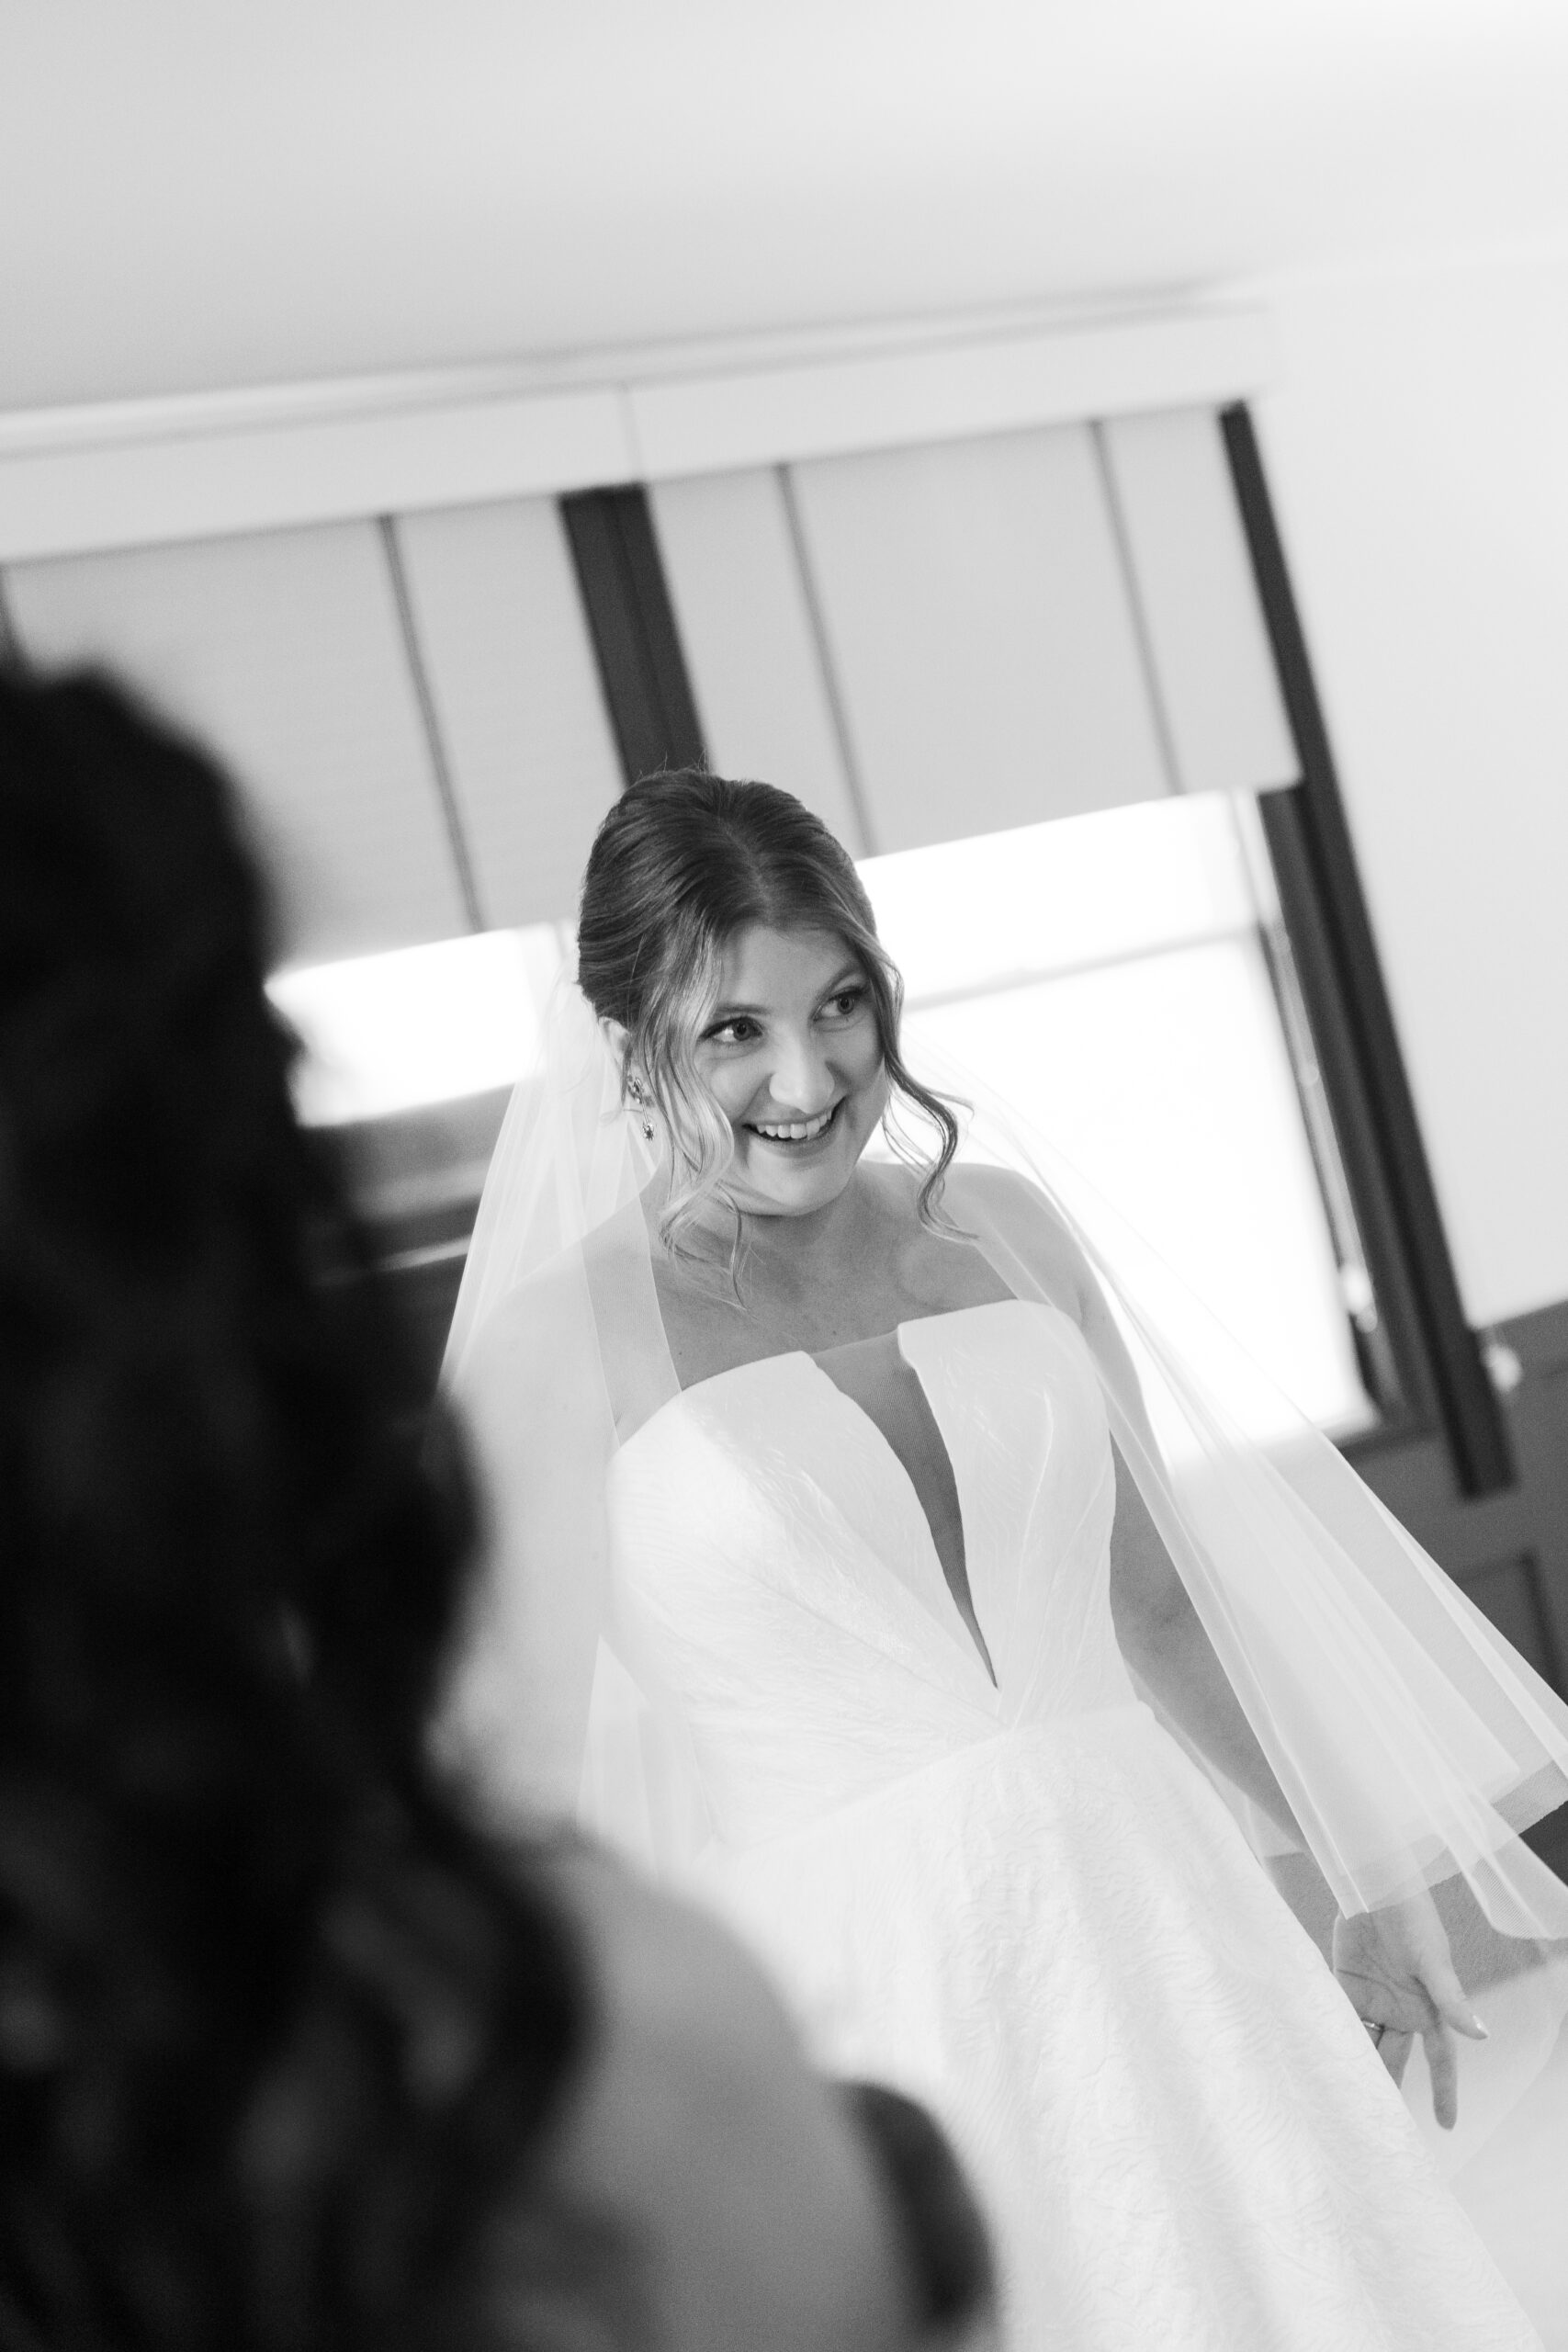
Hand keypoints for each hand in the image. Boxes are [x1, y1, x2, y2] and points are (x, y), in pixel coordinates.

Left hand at [1331, 1898, 1487, 2129]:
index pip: (1440, 2059)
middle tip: (1377, 2127)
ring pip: (1365, 2044)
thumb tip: (1482, 2036)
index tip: (1446, 2126)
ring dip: (1356, 2067)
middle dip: (1388, 2089)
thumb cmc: (1413, 1919)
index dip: (1444, 2092)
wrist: (1373, 1884)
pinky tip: (1319, 2058)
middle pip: (1394, 2059)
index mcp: (1429, 2009)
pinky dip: (1331, 2037)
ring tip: (1343, 2100)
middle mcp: (1401, 2010)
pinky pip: (1339, 2019)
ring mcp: (1372, 1999)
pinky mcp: (1344, 1985)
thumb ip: (1452, 2000)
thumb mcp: (1434, 1961)